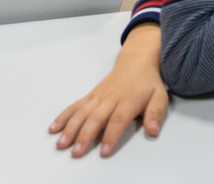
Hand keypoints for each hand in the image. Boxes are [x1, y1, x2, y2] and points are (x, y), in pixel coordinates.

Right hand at [50, 27, 167, 157]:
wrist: (136, 61)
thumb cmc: (148, 82)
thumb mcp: (160, 96)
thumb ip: (156, 113)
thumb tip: (153, 131)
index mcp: (127, 101)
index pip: (118, 120)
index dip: (111, 135)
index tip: (104, 151)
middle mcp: (110, 99)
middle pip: (95, 118)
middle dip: (85, 135)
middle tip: (76, 151)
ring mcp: (98, 97)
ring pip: (82, 113)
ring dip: (70, 128)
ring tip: (61, 143)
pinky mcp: (91, 96)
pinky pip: (75, 106)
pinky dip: (64, 116)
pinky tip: (54, 128)